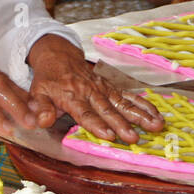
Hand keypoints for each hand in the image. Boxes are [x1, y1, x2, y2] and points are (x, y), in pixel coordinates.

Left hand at [27, 34, 163, 142]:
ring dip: (140, 114)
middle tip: (133, 137)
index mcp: (71, 95)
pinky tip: (156, 114)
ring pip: (124, 102)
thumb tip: (41, 122)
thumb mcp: (38, 92)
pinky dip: (143, 105)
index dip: (96, 124)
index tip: (108, 136)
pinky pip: (129, 96)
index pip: (85, 113)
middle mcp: (91, 92)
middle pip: (108, 109)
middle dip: (122, 124)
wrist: (59, 55)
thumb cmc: (48, 79)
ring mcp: (103, 89)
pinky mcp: (111, 87)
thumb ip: (41, 108)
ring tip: (155, 125)